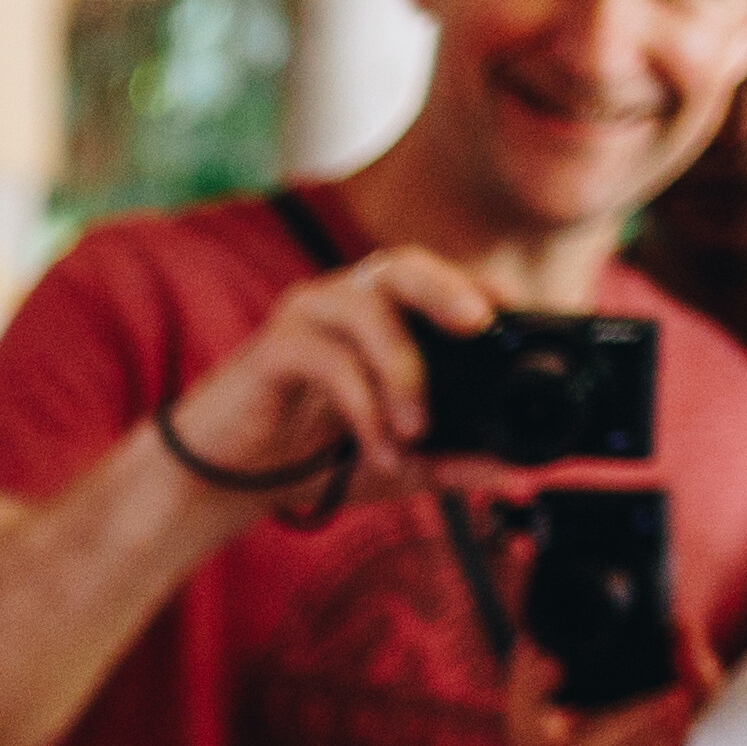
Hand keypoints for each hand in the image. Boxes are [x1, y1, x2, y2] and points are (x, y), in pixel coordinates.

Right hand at [153, 247, 498, 521]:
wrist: (224, 479)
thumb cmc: (309, 456)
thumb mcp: (400, 465)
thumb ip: (454, 465)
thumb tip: (519, 475)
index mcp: (381, 318)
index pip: (438, 286)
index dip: (481, 293)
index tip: (522, 323)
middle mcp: (344, 303)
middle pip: (402, 266)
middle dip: (447, 288)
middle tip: (481, 323)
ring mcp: (306, 319)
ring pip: (365, 308)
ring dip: (403, 367)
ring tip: (419, 427)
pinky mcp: (272, 349)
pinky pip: (326, 358)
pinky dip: (362, 405)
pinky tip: (379, 447)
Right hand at [502, 629, 696, 745]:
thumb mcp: (685, 716)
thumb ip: (686, 672)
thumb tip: (680, 624)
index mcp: (564, 729)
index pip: (526, 689)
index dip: (523, 663)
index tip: (533, 630)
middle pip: (522, 721)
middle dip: (531, 687)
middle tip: (555, 661)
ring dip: (630, 722)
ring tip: (676, 701)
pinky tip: (670, 742)